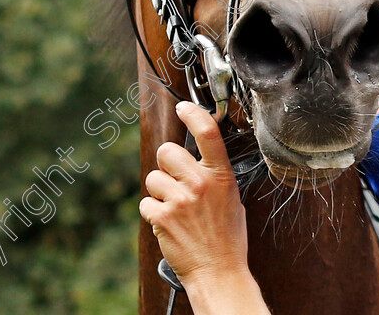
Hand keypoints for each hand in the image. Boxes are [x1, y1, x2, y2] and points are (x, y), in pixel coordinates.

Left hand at [139, 101, 248, 285]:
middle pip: (167, 151)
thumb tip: (197, 155)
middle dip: (168, 164)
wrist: (218, 272)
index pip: (207, 132)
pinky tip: (169, 222)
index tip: (183, 107)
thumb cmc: (226, 237)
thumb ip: (214, 173)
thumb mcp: (231, 197)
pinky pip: (146, 202)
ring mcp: (179, 200)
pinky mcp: (162, 217)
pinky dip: (153, 212)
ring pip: (153, 177)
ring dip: (159, 190)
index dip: (193, 113)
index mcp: (220, 175)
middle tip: (177, 180)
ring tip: (175, 207)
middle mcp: (200, 183)